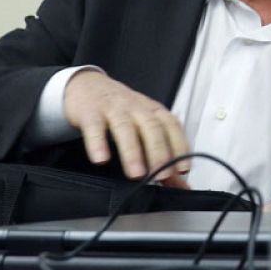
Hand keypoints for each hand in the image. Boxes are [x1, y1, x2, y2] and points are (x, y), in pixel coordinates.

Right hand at [63, 70, 190, 186]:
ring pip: (125, 128)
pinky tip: (100, 159)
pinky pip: (94, 127)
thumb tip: (181, 185)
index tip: (183, 169)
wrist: (87, 85)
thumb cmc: (120, 109)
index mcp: (152, 111)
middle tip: (161, 176)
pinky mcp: (90, 112)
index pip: (171, 127)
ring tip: (136, 174)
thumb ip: (162, 156)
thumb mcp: (142, 127)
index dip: (180, 147)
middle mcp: (136, 108)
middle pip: (152, 129)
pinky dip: (98, 143)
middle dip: (159, 153)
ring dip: (132, 152)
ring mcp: (113, 109)